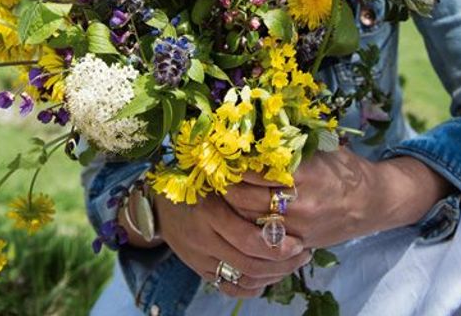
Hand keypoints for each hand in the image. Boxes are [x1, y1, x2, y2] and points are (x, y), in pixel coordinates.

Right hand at [153, 191, 311, 298]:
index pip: (249, 238)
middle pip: (250, 263)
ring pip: (242, 279)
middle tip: (304, 253)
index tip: (300, 239)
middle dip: (282, 263)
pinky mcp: (199, 270)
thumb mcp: (216, 173)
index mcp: (210, 211)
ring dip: (273, 276)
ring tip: (293, 264)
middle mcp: (203, 238)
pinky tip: (269, 276)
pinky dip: (252, 287)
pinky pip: (229, 287)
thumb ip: (244, 181)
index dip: (278, 244)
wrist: (157, 202)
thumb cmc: (194, 177)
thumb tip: (285, 183)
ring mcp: (200, 258)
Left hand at [224, 149, 452, 248]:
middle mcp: (298, 203)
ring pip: (249, 221)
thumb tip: (251, 126)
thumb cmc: (343, 168)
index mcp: (303, 173)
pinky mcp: (298, 244)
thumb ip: (287, 142)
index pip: (253, 170)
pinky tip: (238, 215)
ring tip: (220, 192)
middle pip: (244, 199)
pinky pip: (263, 239)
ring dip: (230, 208)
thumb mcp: (318, 146)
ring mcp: (297, 228)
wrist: (372, 203)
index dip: (233, 162)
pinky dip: (247, 227)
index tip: (220, 151)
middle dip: (225, 186)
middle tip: (212, 172)